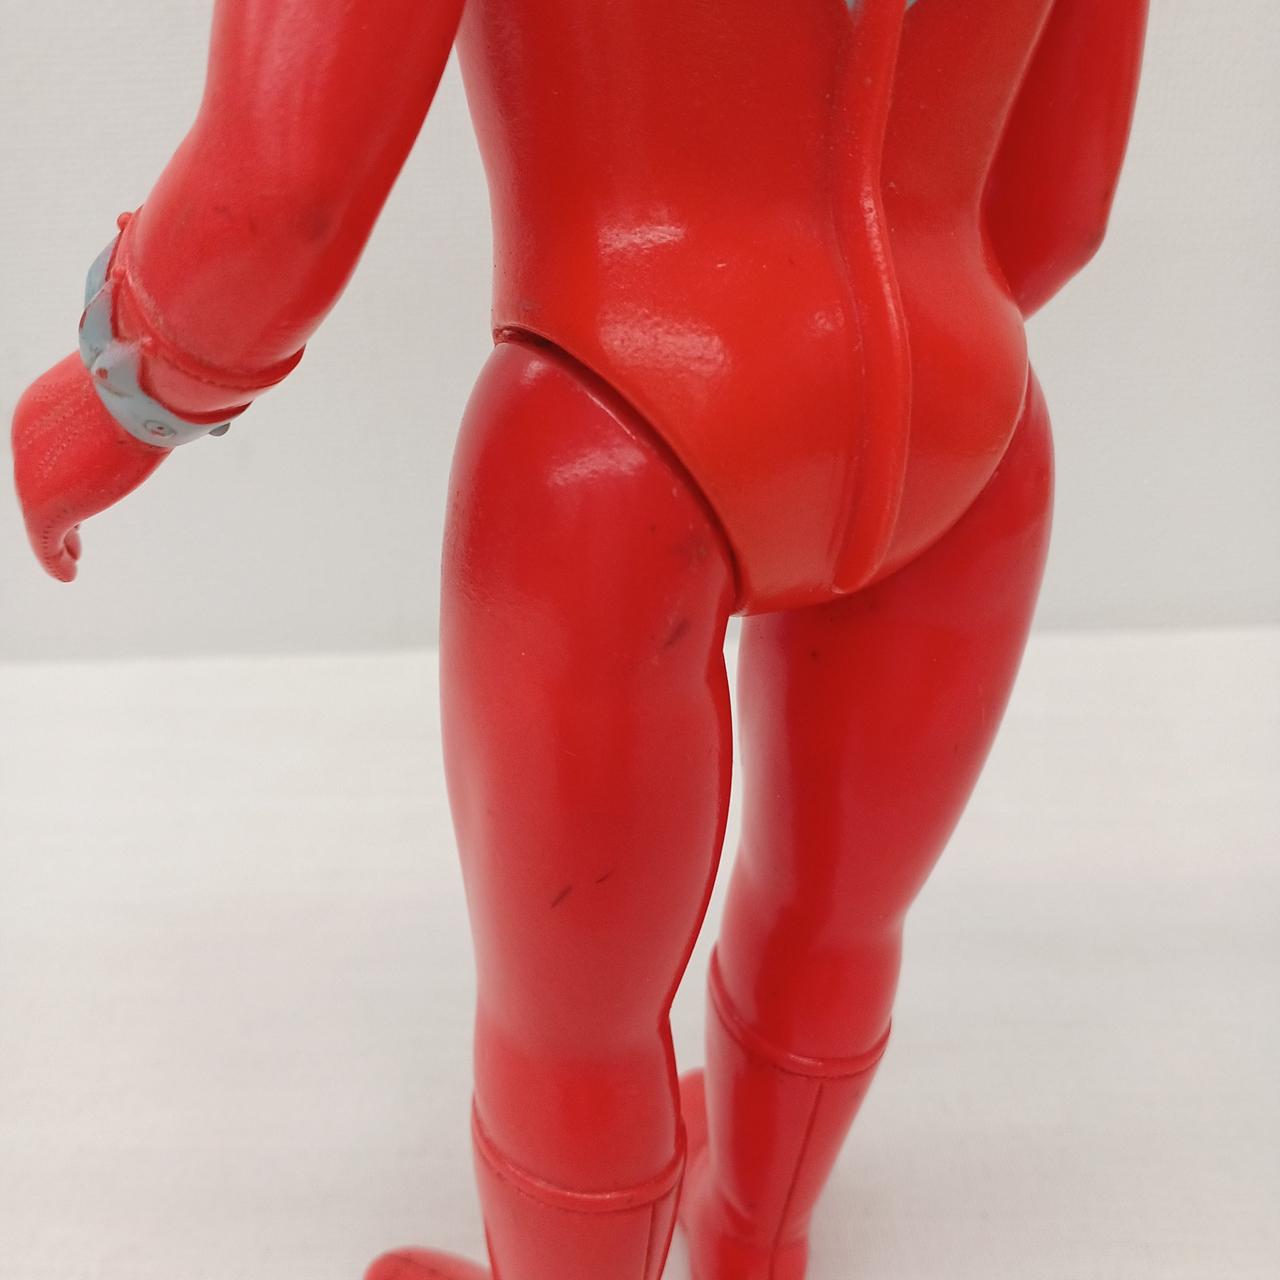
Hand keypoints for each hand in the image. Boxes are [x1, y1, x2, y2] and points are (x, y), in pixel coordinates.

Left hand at [12, 352, 167, 581]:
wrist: (137, 390)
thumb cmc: (154, 382)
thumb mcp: (152, 396)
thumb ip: (166, 412)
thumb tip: (219, 426)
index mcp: (45, 405)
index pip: (51, 449)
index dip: (64, 476)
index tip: (81, 497)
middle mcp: (28, 438)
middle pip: (43, 481)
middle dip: (61, 509)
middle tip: (74, 537)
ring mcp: (31, 473)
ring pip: (44, 513)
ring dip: (60, 539)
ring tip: (73, 558)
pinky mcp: (45, 505)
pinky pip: (46, 542)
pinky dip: (55, 560)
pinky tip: (67, 575)